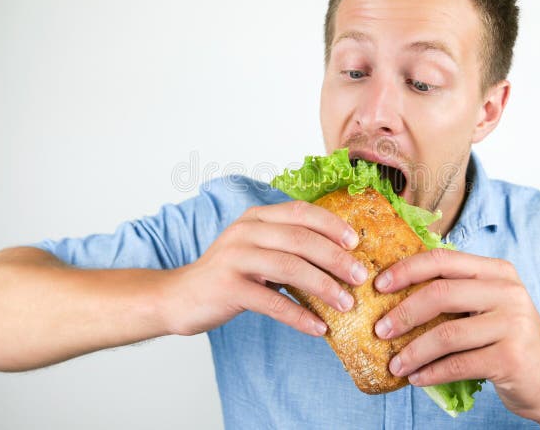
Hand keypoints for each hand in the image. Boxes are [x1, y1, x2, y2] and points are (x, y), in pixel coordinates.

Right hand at [161, 200, 368, 337]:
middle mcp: (245, 232)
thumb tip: (338, 256)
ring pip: (289, 268)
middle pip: (300, 239)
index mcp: (256, 217)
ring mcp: (235, 258)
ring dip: (324, 287)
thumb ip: (287, 246)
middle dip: (335, 258)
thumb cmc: (228, 274)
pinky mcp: (228, 288)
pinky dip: (300, 316)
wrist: (179, 297)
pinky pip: (272, 302)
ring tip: (347, 304)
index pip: (300, 211)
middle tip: (360, 276)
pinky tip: (319, 328)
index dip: (331, 225)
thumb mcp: (256, 249)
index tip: (355, 242)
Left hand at [372, 248, 539, 420]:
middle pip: (441, 294)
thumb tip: (393, 290)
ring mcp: (513, 324)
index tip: (379, 286)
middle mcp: (508, 291)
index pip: (442, 260)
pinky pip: (458, 364)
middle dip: (403, 313)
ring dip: (413, 351)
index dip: (406, 270)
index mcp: (497, 270)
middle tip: (380, 330)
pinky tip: (416, 378)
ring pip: (446, 334)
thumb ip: (454, 292)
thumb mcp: (486, 306)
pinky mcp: (511, 358)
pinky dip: (431, 372)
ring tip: (395, 364)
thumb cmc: (506, 340)